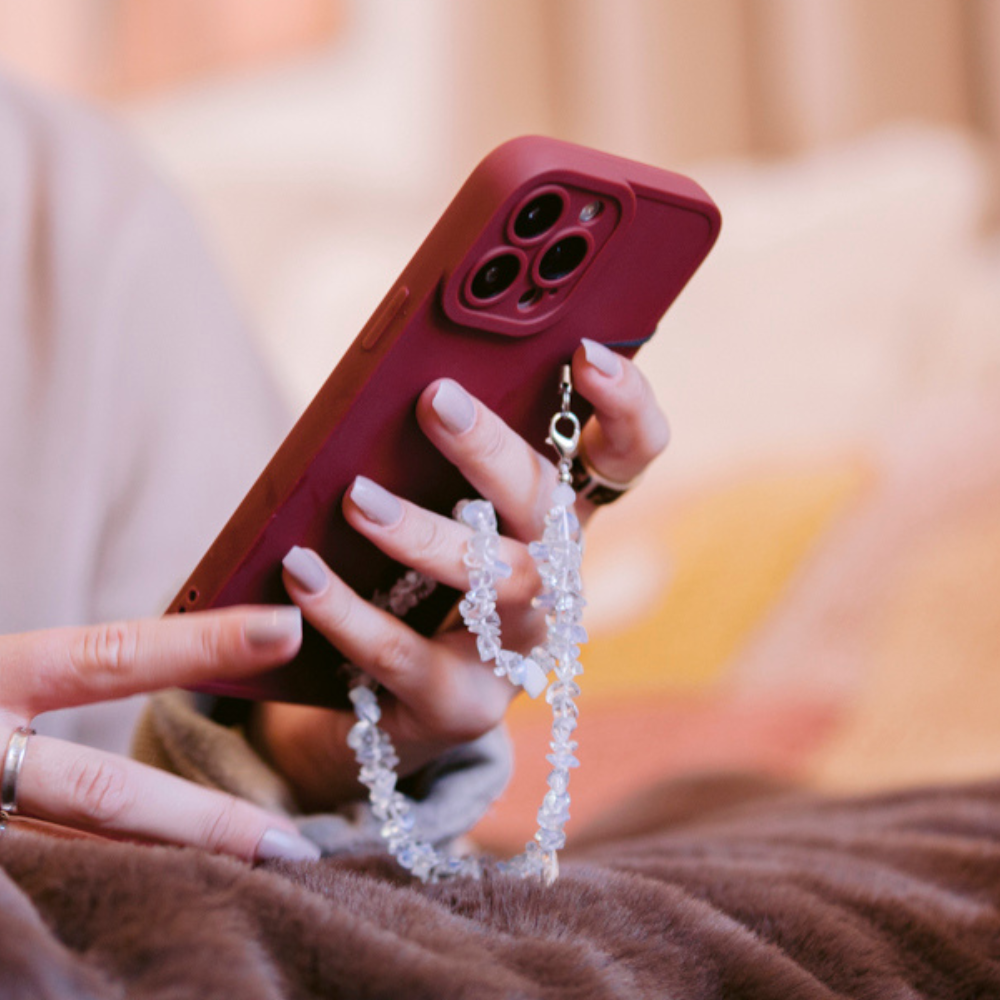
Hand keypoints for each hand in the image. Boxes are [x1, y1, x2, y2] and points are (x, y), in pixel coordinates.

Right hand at [0, 607, 320, 860]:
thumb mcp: (0, 666)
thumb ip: (66, 665)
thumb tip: (192, 642)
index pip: (113, 654)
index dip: (202, 645)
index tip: (286, 630)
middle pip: (104, 792)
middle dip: (204, 818)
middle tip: (291, 842)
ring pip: (79, 853)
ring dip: (171, 866)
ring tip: (255, 880)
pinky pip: (50, 883)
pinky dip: (120, 886)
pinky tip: (180, 894)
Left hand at [257, 339, 669, 809]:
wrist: (383, 698)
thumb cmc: (410, 576)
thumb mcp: (433, 507)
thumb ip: (435, 455)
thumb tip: (397, 378)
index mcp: (554, 514)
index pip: (628, 456)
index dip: (626, 407)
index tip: (588, 354)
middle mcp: (553, 576)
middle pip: (549, 508)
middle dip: (494, 451)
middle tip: (435, 400)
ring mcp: (518, 646)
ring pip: (497, 582)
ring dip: (424, 534)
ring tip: (356, 497)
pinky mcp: (464, 704)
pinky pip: (408, 655)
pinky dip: (350, 612)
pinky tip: (302, 574)